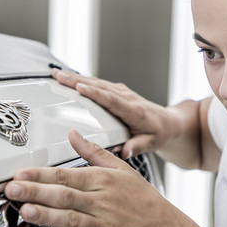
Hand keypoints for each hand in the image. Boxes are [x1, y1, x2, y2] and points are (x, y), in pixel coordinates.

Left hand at [3, 129, 184, 226]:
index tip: (18, 172)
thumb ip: (94, 152)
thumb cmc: (144, 201)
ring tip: (25, 212)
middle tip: (11, 188)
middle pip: (64, 194)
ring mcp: (104, 226)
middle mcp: (100, 202)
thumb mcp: (122, 170)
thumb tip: (73, 133)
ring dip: (47, 216)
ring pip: (71, 219)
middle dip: (36, 191)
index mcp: (102, 181)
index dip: (40, 173)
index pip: (65, 174)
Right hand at [52, 69, 177, 159]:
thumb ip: (137, 146)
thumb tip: (126, 151)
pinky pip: (98, 84)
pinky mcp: (118, 92)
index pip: (112, 100)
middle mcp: (127, 98)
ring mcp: (122, 93)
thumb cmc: (160, 133)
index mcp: (134, 111)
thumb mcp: (152, 144)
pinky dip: (83, 80)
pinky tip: (69, 78)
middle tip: (58, 77)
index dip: (95, 94)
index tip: (79, 88)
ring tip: (57, 75)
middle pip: (99, 87)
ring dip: (76, 78)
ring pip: (97, 82)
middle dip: (77, 81)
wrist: (169, 123)